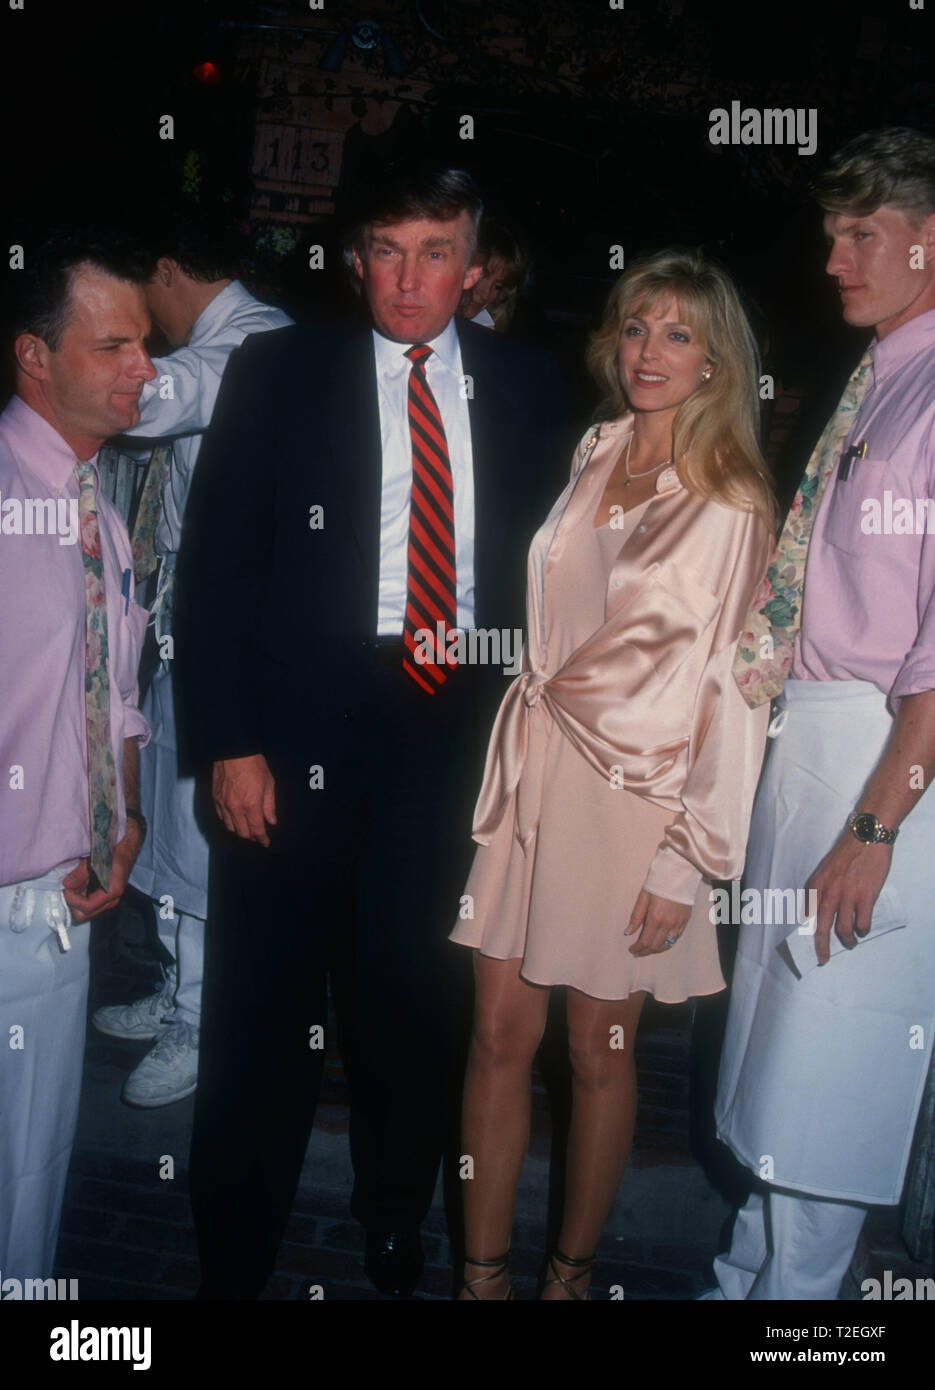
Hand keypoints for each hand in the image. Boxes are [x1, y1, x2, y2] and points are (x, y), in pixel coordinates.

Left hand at [63, 819, 143, 922]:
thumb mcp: (95, 860)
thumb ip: (81, 874)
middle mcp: (111, 900)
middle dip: (73, 902)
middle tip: (69, 886)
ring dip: (76, 899)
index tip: (66, 886)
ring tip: (74, 882)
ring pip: (85, 910)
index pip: (86, 907)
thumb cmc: (114, 850)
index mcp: (112, 892)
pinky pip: (88, 903)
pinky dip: (80, 895)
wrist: (127, 844)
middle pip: (84, 914)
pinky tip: (79, 882)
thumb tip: (66, 884)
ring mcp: (108, 899)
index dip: (72, 899)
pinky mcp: (104, 895)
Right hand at [212, 754, 276, 845]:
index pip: (257, 830)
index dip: (262, 839)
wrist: (234, 751)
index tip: (265, 842)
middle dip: (252, 836)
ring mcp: (223, 804)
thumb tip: (271, 821)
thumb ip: (269, 805)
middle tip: (258, 836)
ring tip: (247, 827)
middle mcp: (236, 808)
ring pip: (230, 827)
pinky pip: (221, 816)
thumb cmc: (254, 764)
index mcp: (251, 805)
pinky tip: (235, 818)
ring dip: (239, 830)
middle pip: (242, 833)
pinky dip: (228, 821)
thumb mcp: (269, 784)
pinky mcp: (215, 798)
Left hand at [625, 889, 691, 956]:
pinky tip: (661, 942)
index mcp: (655, 918)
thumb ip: (636, 917)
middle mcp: (668, 924)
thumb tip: (628, 932)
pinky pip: (676, 938)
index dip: (638, 948)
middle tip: (638, 952)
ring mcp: (678, 924)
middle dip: (645, 951)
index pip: (645, 941)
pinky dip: (667, 943)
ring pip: (667, 945)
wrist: (677, 875)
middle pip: (656, 946)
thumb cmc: (658, 884)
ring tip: (648, 949)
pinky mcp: (685, 921)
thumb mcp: (643, 898)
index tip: (632, 950)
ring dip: (656, 949)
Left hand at [805, 830, 891, 964]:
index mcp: (815, 885)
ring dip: (847, 940)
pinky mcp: (866, 896)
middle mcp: (828, 893)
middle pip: (821, 928)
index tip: (809, 944)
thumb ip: (822, 889)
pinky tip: (863, 929)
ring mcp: (847, 896)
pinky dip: (863, 930)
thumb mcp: (825, 869)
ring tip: (851, 942)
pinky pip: (862, 922)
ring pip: (843, 929)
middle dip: (821, 947)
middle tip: (823, 958)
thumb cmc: (846, 852)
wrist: (864, 837)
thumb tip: (820, 909)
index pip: (806, 916)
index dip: (807, 933)